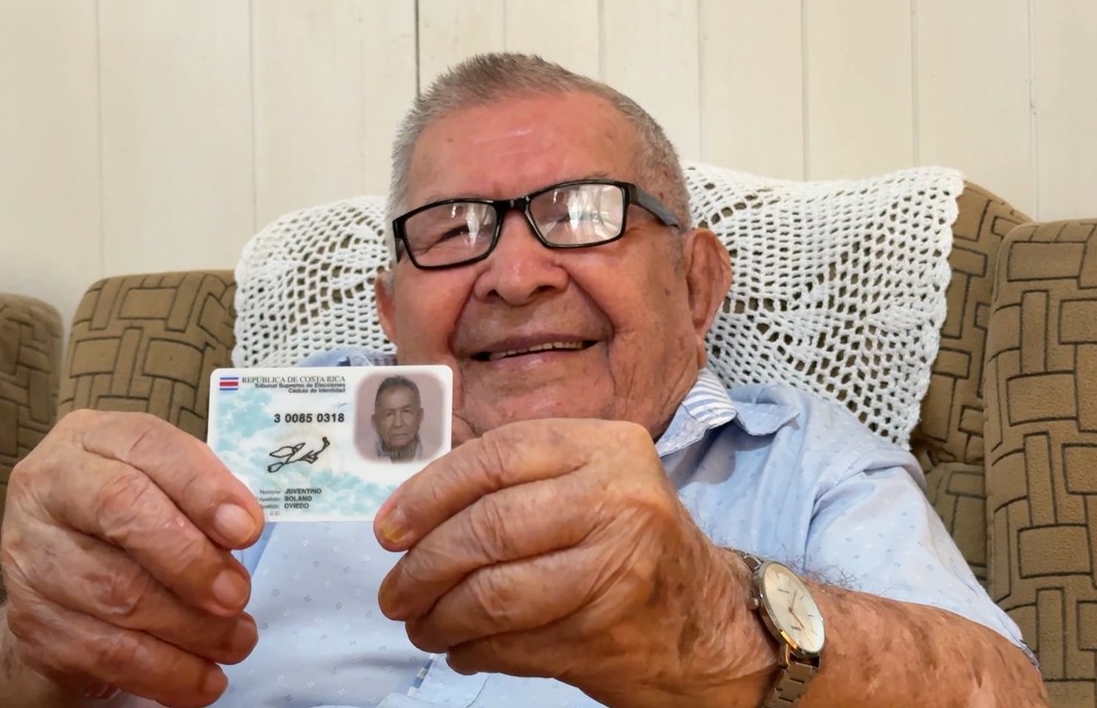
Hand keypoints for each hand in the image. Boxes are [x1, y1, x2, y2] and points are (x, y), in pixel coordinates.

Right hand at [0, 410, 264, 706]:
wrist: (64, 575)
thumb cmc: (138, 514)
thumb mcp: (171, 485)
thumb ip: (205, 496)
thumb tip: (243, 530)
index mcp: (93, 438)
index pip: (149, 447)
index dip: (203, 489)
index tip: (249, 530)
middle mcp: (49, 486)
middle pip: (122, 512)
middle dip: (192, 560)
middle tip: (239, 595)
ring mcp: (31, 554)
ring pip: (116, 592)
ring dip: (190, 627)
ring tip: (237, 641)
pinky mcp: (32, 619)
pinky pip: (103, 650)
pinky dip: (164, 670)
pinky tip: (204, 680)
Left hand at [372, 418, 773, 707]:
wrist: (707, 623)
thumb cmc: (630, 546)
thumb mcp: (590, 486)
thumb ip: (517, 483)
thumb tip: (409, 511)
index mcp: (606, 447)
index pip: (498, 457)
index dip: (430, 493)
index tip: (388, 529)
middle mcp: (620, 498)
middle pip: (490, 527)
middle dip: (425, 566)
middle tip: (395, 593)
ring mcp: (620, 566)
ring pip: (496, 593)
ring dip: (442, 617)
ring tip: (421, 625)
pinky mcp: (610, 629)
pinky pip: (515, 643)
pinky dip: (473, 649)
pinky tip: (462, 646)